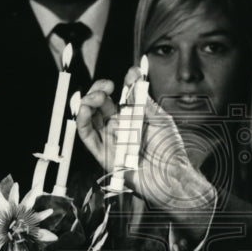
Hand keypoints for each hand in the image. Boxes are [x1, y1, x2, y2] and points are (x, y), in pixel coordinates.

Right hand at [77, 67, 215, 214]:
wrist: (169, 177)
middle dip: (101, 89)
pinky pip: (86, 135)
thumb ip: (145, 102)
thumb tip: (135, 83)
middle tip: (109, 85)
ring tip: (99, 96)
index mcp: (134, 118)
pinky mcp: (102, 153)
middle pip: (101, 103)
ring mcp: (110, 139)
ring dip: (89, 101)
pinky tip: (86, 108)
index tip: (132, 73)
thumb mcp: (160, 120)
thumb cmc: (169, 152)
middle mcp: (120, 127)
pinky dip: (82, 120)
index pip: (122, 95)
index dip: (125, 83)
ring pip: (90, 116)